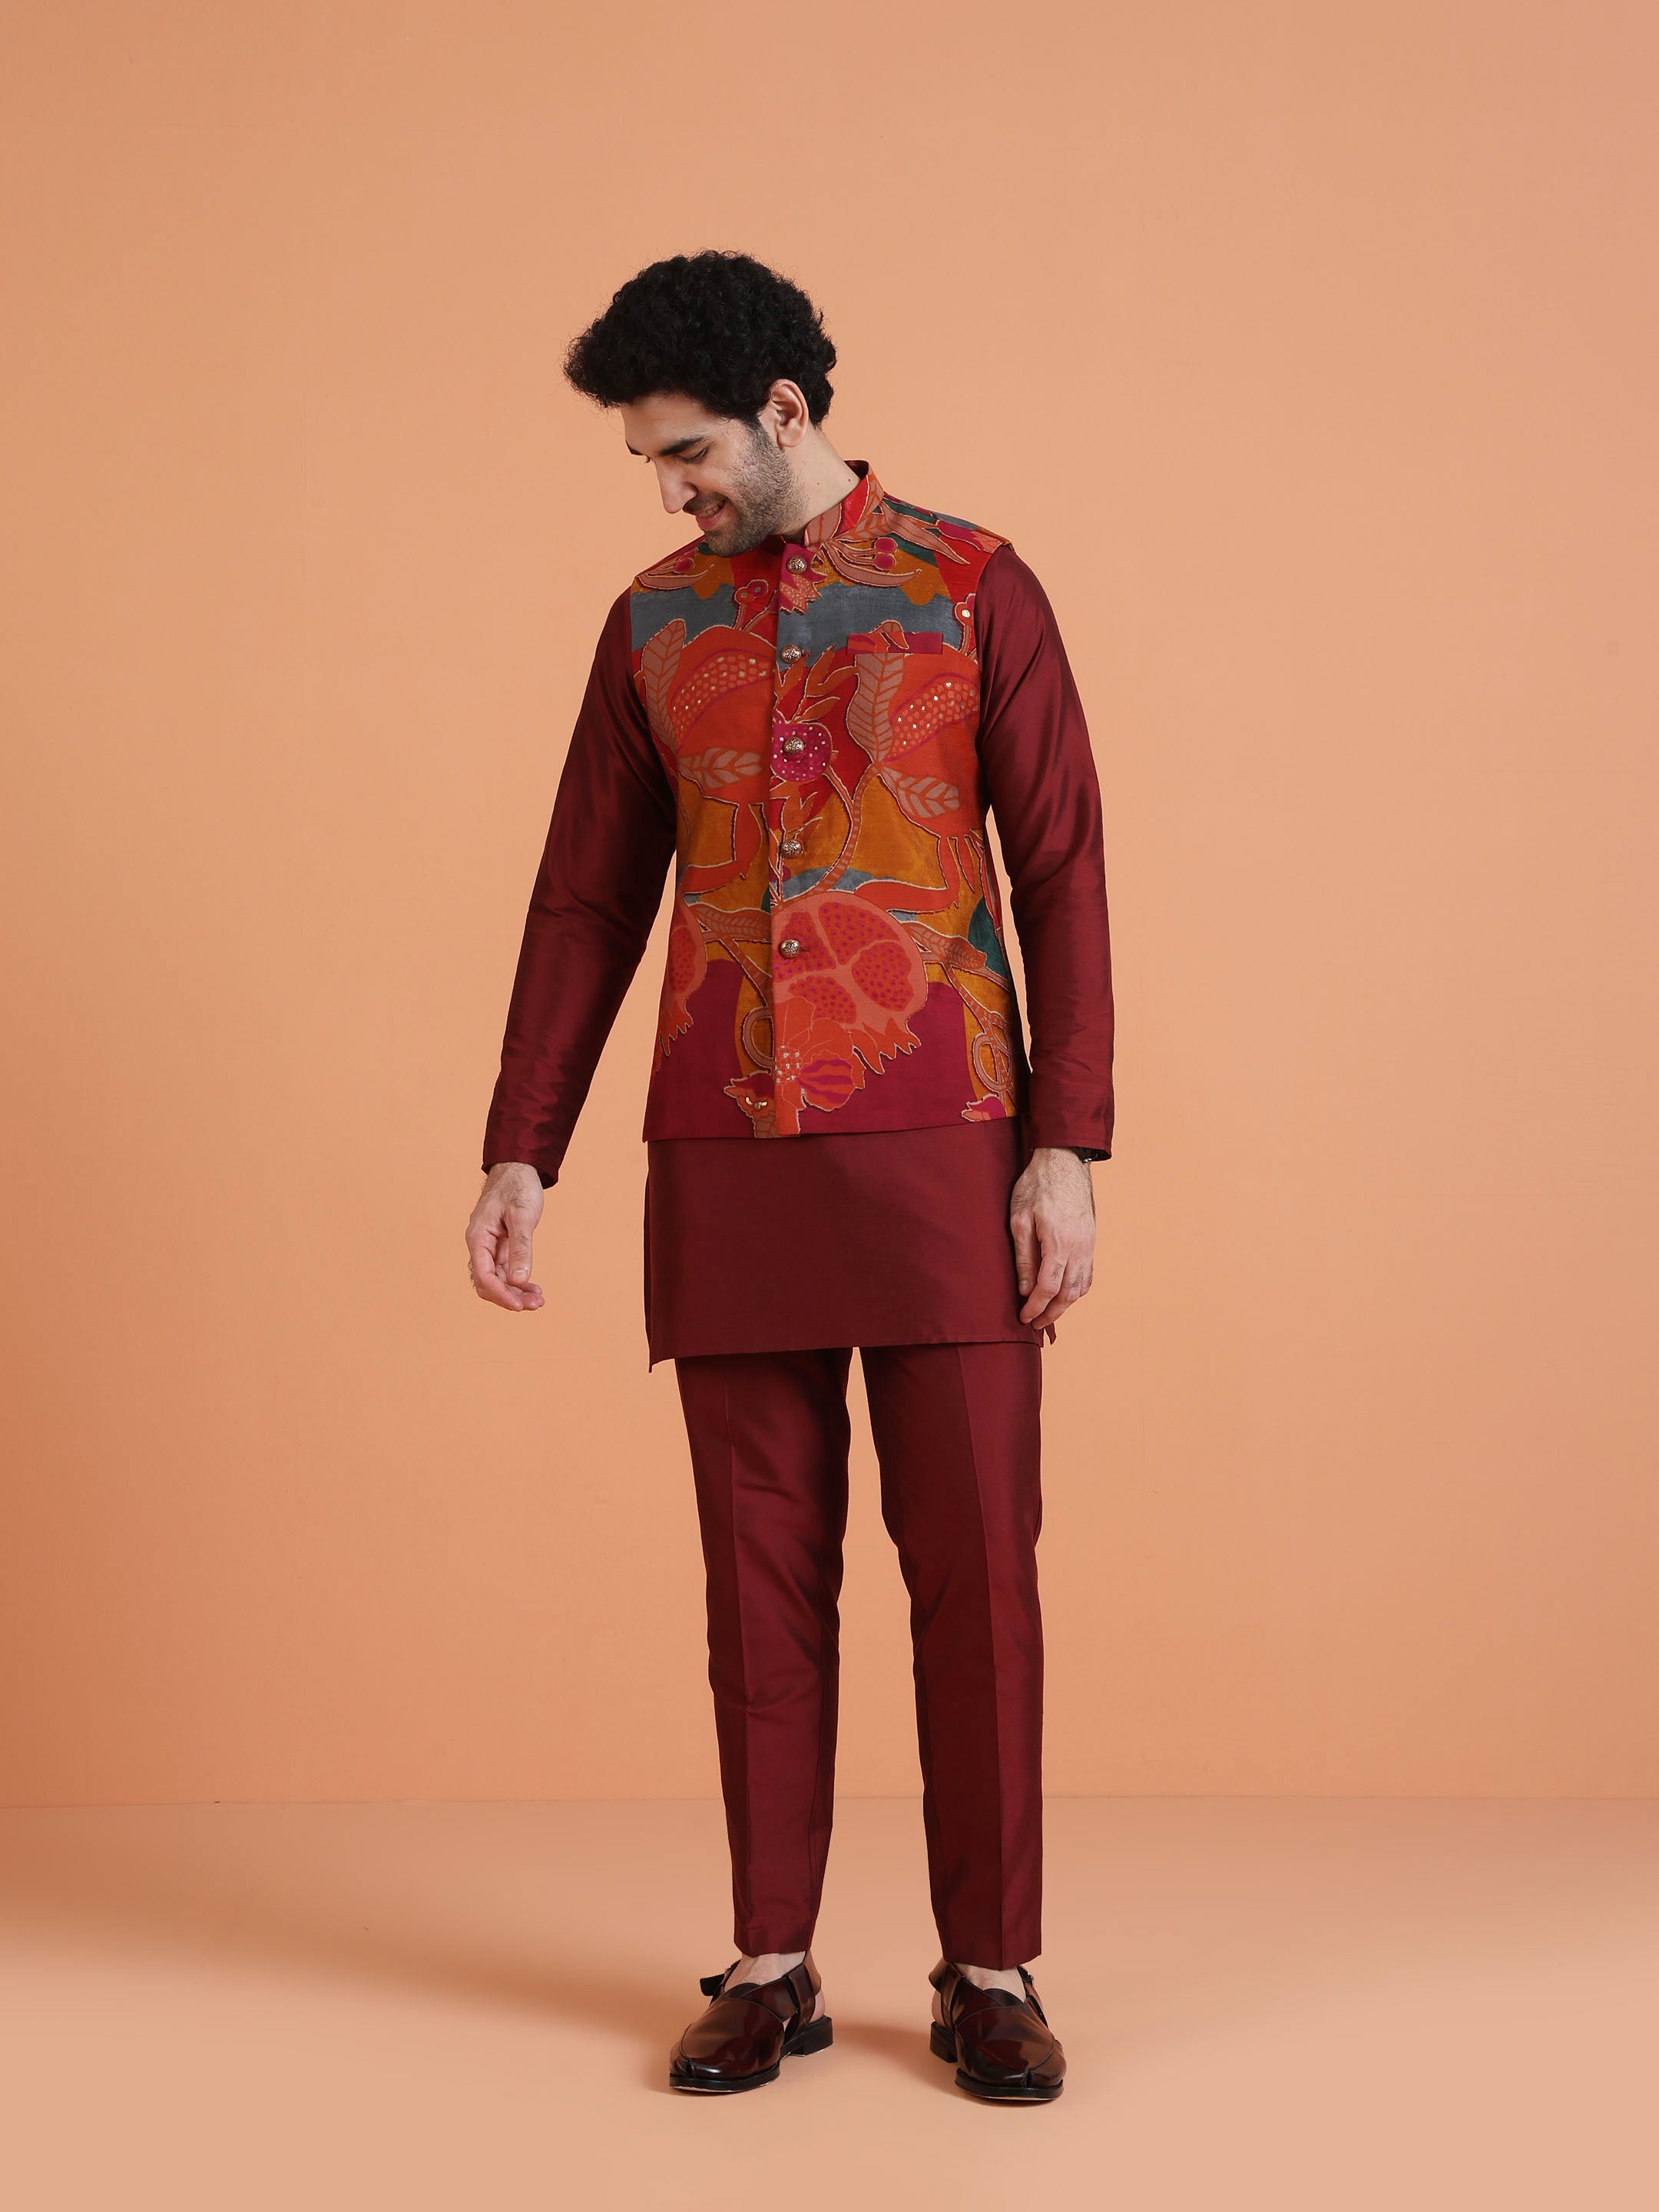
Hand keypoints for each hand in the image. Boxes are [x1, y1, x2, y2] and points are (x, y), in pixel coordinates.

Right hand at [465, 1163, 545, 1310]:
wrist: (517, 1169)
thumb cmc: (517, 1187)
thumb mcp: (522, 1216)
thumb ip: (520, 1248)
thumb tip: (518, 1280)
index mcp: (478, 1237)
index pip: (484, 1276)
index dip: (501, 1294)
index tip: (520, 1306)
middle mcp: (480, 1245)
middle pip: (488, 1282)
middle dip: (509, 1297)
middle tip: (536, 1304)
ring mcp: (489, 1247)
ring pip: (497, 1279)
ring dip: (515, 1292)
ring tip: (538, 1299)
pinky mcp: (500, 1246)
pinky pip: (504, 1270)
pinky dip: (518, 1281)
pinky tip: (532, 1288)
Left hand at [1010, 1147, 1096, 1330]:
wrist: (1064, 1161)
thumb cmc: (1036, 1186)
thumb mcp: (1019, 1220)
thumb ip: (1024, 1258)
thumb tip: (1026, 1290)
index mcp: (1058, 1243)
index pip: (1048, 1288)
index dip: (1035, 1308)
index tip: (1023, 1318)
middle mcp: (1079, 1247)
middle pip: (1068, 1294)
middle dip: (1051, 1314)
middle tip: (1035, 1324)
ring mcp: (1089, 1244)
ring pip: (1081, 1287)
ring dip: (1065, 1305)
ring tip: (1048, 1313)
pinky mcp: (1091, 1239)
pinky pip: (1088, 1273)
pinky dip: (1077, 1290)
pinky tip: (1064, 1294)